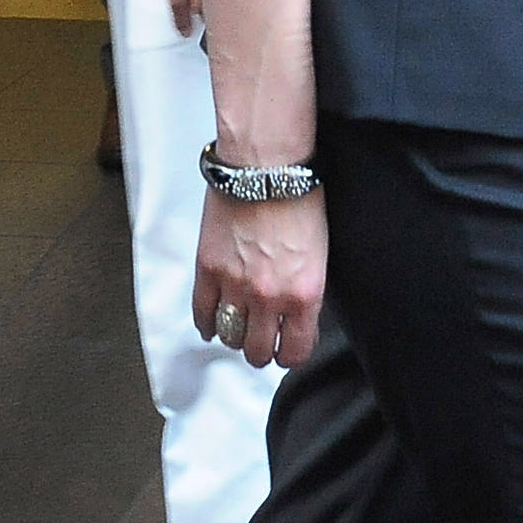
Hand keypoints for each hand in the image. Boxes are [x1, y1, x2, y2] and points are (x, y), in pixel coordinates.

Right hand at [194, 181, 327, 369]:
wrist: (266, 167)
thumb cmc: (298, 198)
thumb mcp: (320, 254)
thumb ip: (305, 290)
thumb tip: (297, 314)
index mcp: (304, 294)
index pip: (296, 350)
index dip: (291, 355)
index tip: (288, 351)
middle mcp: (270, 297)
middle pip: (259, 351)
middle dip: (262, 352)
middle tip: (262, 345)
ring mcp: (235, 286)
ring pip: (230, 336)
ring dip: (235, 338)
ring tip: (239, 330)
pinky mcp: (208, 270)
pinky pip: (202, 313)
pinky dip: (206, 324)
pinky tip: (211, 324)